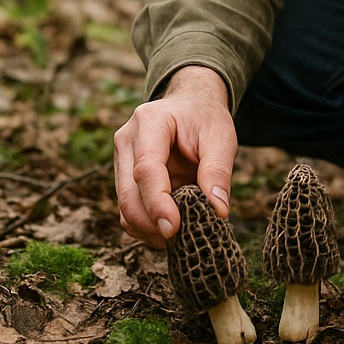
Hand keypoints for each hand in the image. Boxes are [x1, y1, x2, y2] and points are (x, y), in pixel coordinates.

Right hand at [113, 66, 236, 247]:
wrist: (191, 104)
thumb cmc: (207, 118)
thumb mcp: (222, 138)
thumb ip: (218, 172)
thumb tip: (218, 211)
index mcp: (151, 121)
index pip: (146, 169)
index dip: (157, 203)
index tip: (174, 228)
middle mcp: (127, 140)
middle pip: (129, 194)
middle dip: (152, 223)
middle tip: (183, 239)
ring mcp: (120, 159)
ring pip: (125, 208)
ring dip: (150, 228)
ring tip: (182, 232)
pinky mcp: (123, 177)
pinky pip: (129, 210)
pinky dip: (148, 225)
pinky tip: (172, 226)